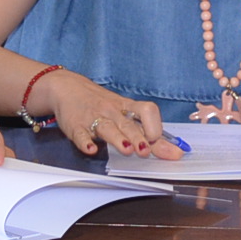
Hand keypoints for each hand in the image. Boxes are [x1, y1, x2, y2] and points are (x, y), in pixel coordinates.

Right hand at [42, 72, 172, 158]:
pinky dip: (85, 143)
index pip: (146, 111)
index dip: (154, 125)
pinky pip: (80, 135)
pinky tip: (91, 149)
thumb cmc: (100, 102)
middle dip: (139, 137)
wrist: (67, 88)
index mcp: (126, 107)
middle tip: (146, 150)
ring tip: (127, 149)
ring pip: (108, 128)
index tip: (159, 140)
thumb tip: (173, 151)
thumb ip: (146, 131)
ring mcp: (93, 118)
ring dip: (118, 139)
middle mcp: (112, 112)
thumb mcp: (123, 111)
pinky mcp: (76, 126)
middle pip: (128, 124)